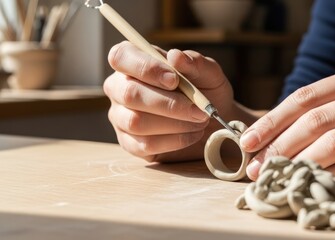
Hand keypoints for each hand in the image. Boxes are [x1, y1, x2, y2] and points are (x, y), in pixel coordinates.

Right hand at [103, 41, 234, 161]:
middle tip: (199, 109)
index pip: (121, 57)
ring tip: (199, 121)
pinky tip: (193, 134)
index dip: (146, 68)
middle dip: (169, 104)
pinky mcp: (129, 143)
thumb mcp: (208, 73)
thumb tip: (175, 56)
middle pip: (129, 94)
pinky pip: (144, 144)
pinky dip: (175, 141)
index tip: (174, 80)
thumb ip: (195, 62)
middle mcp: (120, 88)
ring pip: (136, 121)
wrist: (215, 123)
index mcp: (132, 61)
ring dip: (175, 124)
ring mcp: (121, 117)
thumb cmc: (206, 91)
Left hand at [241, 60, 334, 186]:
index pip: (307, 96)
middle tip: (256, 165)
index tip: (248, 139)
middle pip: (316, 119)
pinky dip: (328, 176)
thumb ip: (331, 109)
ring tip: (277, 175)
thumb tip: (277, 133)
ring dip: (298, 162)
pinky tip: (309, 182)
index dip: (273, 119)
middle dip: (278, 144)